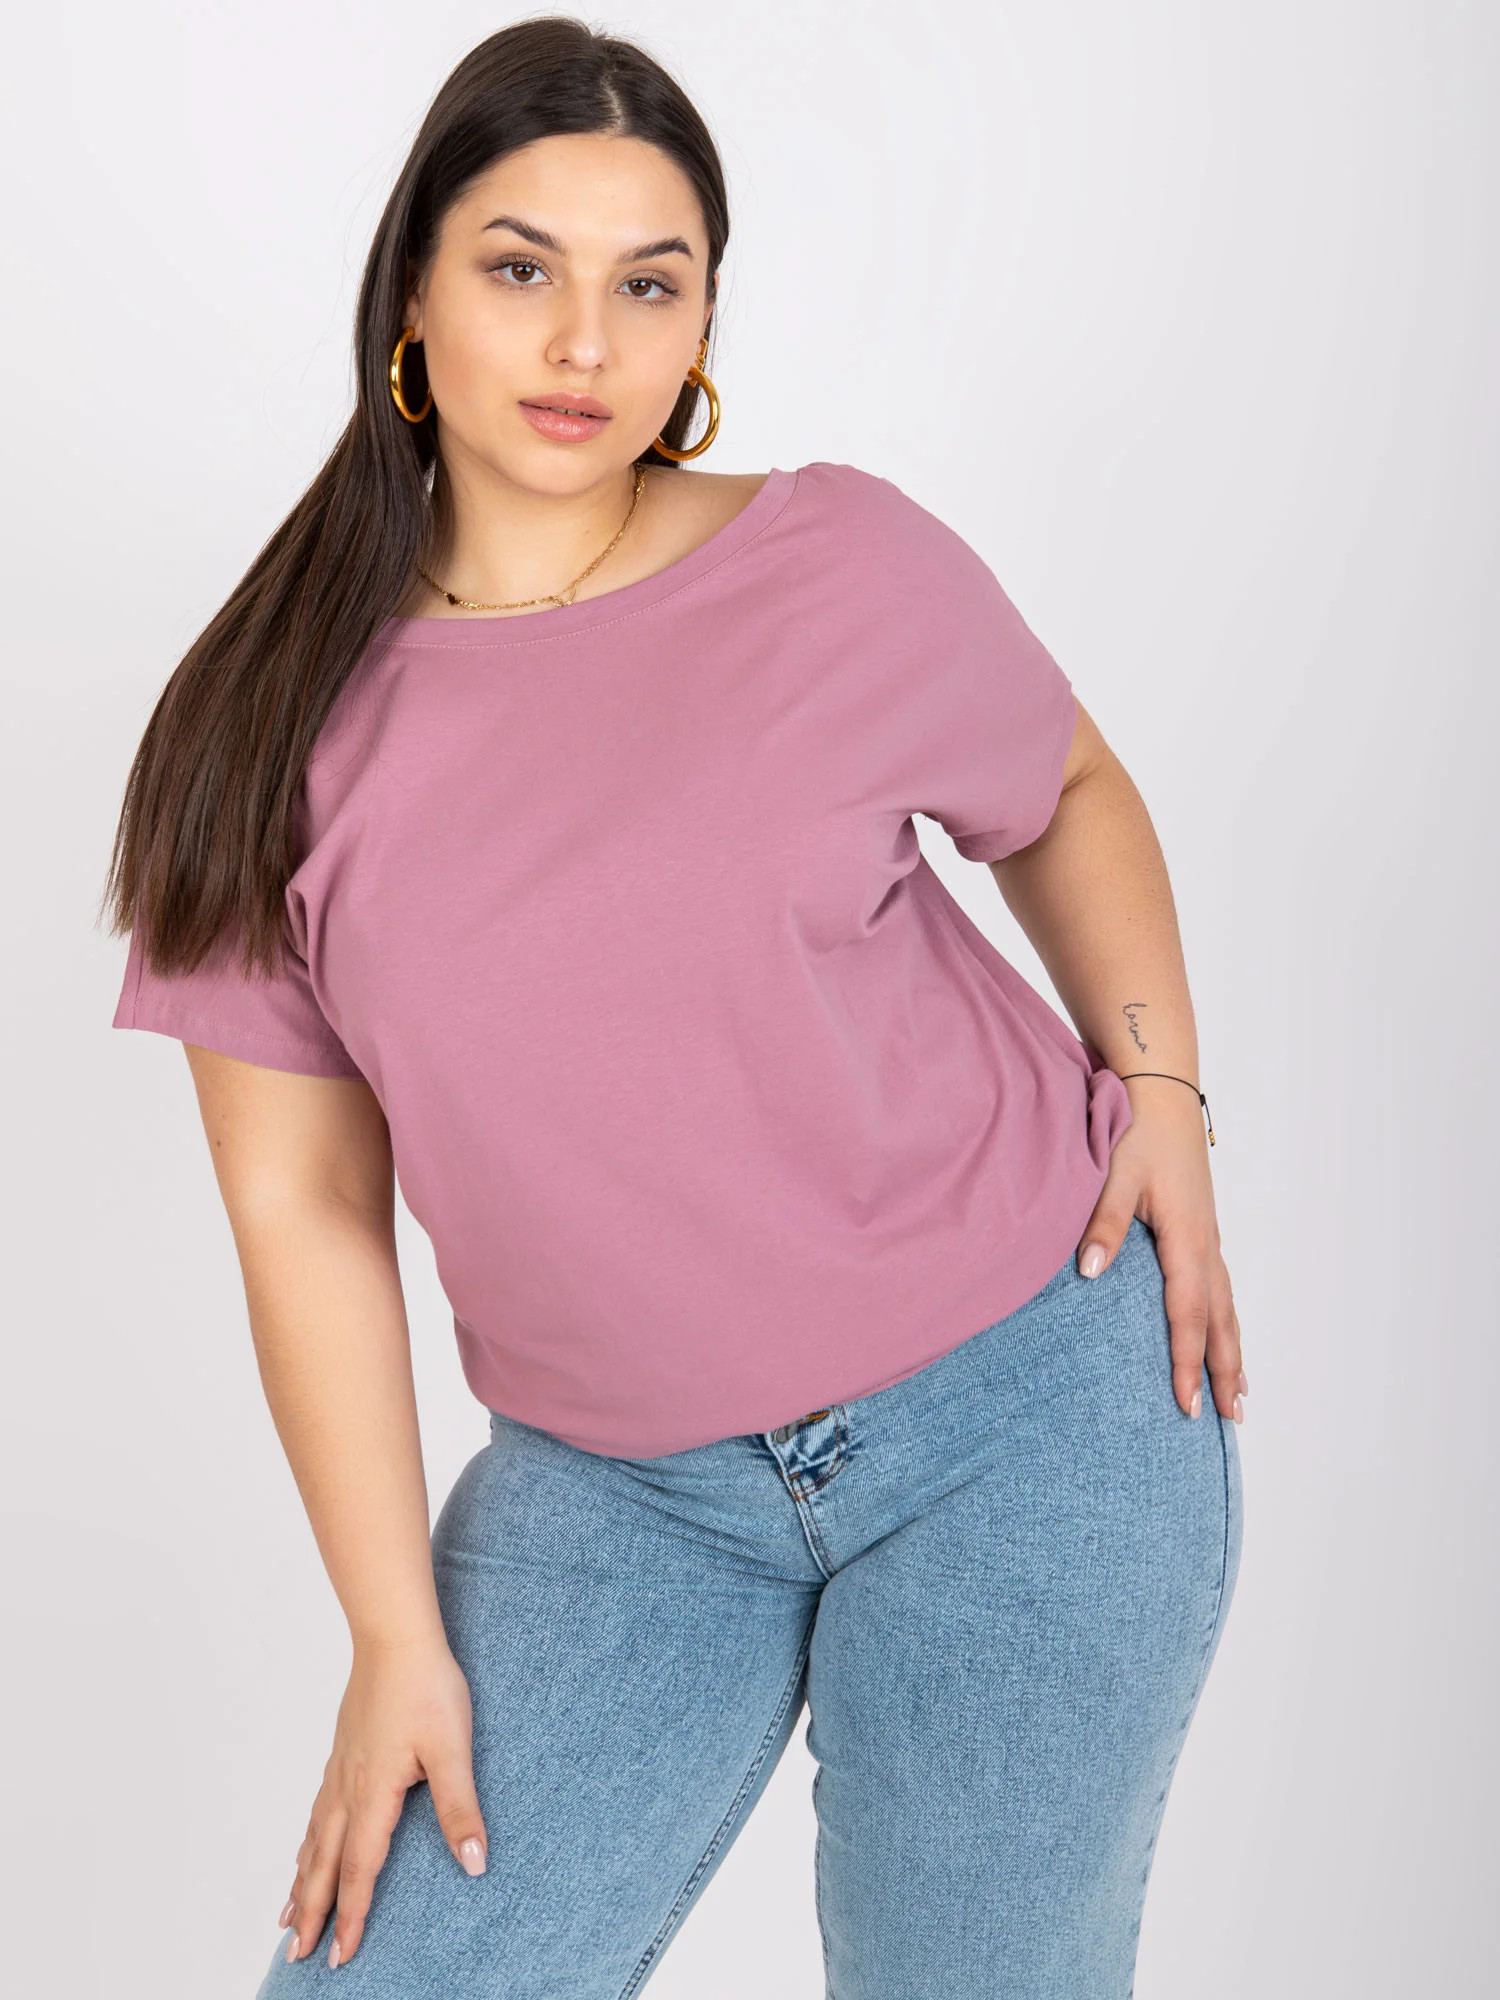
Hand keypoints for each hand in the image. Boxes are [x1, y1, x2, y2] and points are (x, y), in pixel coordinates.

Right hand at [278, 1632, 488, 1969]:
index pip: (361, 1869)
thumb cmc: (426, 1686)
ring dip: (302, 1881)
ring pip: (315, 1839)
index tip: (342, 1956)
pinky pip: (317, 1811)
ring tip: (289, 1916)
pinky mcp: (343, 1750)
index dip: (353, 1915)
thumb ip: (460, 1808)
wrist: (394, 1636)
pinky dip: (307, 1841)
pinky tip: (308, 1844)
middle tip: (297, 1956)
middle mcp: (348, 1788)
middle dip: (312, 1912)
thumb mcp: (453, 1748)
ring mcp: (341, 1768)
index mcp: (374, 1794)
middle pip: (325, 1863)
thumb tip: (474, 1863)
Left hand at [1076, 1075, 1246, 1422]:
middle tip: (1228, 1420)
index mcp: (1185, 1236)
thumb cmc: (1134, 1128)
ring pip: (1226, 1306)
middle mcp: (1205, 1243)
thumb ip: (1102, 1223)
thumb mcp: (1113, 1173)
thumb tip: (1089, 1273)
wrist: (1160, 1089)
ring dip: (1232, 1352)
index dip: (1186, 1362)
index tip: (1185, 1405)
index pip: (1187, 1314)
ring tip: (1239, 1395)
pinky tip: (1222, 1334)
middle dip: (1223, 1371)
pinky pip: (1220, 1287)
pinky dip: (1224, 1320)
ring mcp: (1208, 1236)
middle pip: (1219, 1321)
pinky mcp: (1202, 1227)